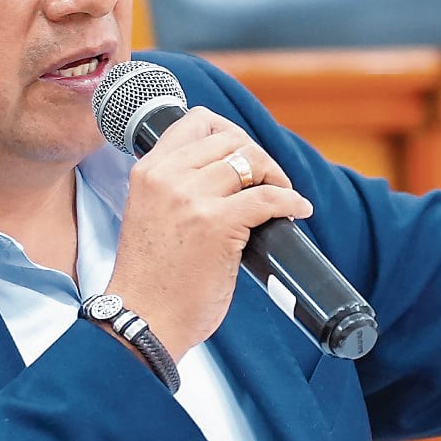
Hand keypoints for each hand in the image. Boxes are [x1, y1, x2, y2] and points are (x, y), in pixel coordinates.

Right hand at [105, 110, 311, 361]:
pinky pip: (268, 197)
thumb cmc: (151, 279)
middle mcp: (167, 177)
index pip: (195, 121)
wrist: (144, 319)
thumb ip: (176, 188)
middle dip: (257, 156)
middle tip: (268, 181)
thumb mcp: (150, 214)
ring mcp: (192, 198)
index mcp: (148, 171)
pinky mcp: (218, 224)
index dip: (230, 131)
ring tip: (283, 195)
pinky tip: (297, 210)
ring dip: (276, 177)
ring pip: (251, 161)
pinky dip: (290, 200)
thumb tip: (228, 174)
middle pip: (230, 138)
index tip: (245, 152)